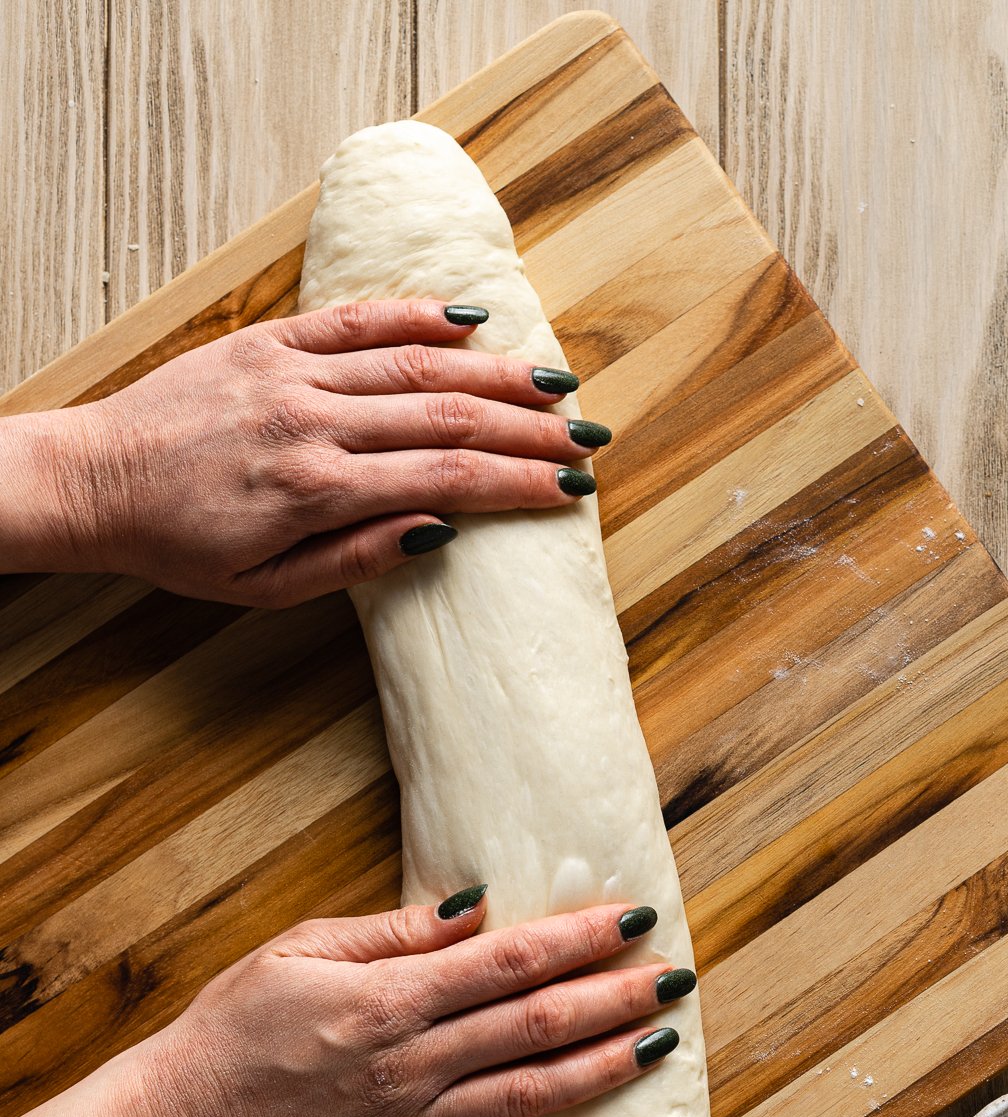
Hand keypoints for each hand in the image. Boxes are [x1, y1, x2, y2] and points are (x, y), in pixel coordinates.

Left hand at [6, 299, 609, 604]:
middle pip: (447, 417)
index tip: (567, 490)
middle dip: (527, 429)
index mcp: (316, 490)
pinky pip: (355, 319)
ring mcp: (291, 371)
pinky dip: (416, 315)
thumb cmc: (182, 546)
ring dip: (493, 374)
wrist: (97, 481)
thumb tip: (438, 534)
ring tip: (553, 385)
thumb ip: (355, 560)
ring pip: (415, 363)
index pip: (446, 479)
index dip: (516, 483)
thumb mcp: (266, 586)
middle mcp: (313, 421)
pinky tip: (470, 321)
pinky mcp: (269, 339)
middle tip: (585, 440)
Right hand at [131, 891, 691, 1116]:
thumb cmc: (242, 1019)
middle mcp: (410, 1063)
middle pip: (536, 1025)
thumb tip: (480, 905)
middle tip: (674, 977)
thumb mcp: (305, 947)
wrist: (183, 1116)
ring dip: (603, 1068)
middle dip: (614, 997)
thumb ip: (397, 930)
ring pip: (530, 1096)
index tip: (631, 918)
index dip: (577, 938)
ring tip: (659, 1043)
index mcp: (389, 997)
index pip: (508, 961)